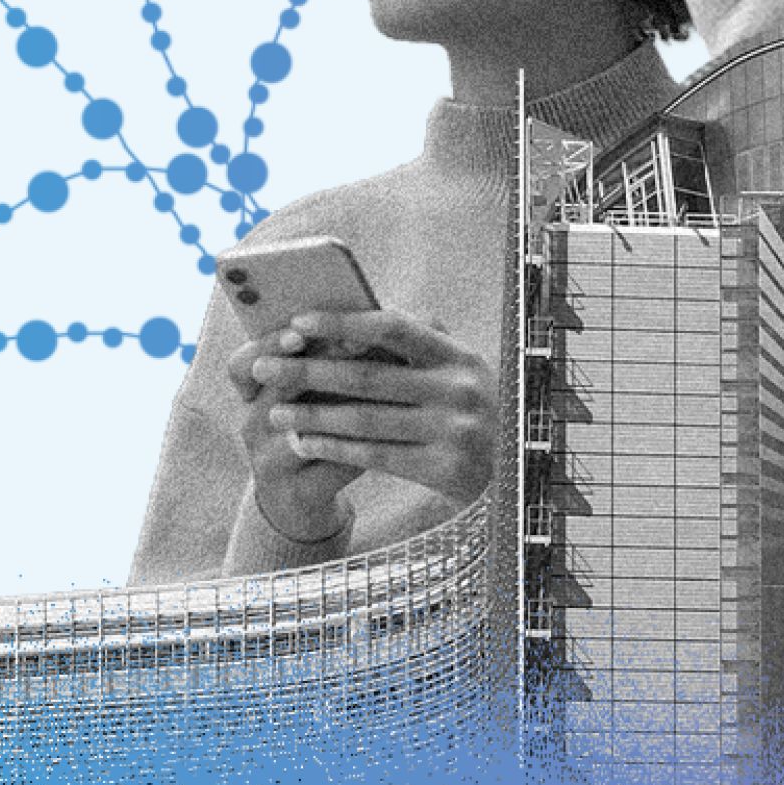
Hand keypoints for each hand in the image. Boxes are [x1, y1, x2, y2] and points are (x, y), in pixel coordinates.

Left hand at [228, 309, 495, 542]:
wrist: (520, 471)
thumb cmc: (472, 409)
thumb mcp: (461, 369)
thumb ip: (418, 341)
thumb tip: (351, 313)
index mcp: (459, 355)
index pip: (394, 327)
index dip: (342, 323)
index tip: (297, 323)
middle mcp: (459, 390)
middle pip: (368, 377)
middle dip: (308, 372)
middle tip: (263, 369)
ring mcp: (454, 432)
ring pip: (365, 420)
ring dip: (312, 417)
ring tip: (274, 413)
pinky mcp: (446, 470)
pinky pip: (375, 456)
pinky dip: (334, 448)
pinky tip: (303, 444)